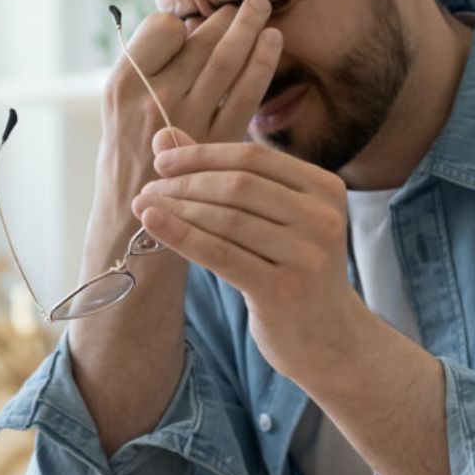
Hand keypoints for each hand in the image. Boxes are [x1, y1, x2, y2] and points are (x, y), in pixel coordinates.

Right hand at [99, 0, 282, 203]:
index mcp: (122, 86)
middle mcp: (152, 100)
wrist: (132, 226)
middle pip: (199, 42)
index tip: (198, 23)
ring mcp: (186, 122)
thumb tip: (190, 30)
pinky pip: (246, 93)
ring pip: (225, 61)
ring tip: (263, 9)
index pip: (162, 28)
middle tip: (251, 1)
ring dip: (249, 30)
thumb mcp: (119, 114)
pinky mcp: (218, 143)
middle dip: (229, 17)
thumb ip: (148, 74)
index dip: (184, 22)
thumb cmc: (128, 163)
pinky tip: (273, 44)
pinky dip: (262, 64)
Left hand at [131, 140, 365, 380]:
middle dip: (186, 182)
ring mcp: (307, 254)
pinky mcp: (283, 290)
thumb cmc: (295, 269)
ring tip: (144, 206)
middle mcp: (322, 217)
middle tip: (149, 187)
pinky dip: (181, 235)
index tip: (163, 159)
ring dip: (177, 208)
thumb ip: (228, 174)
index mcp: (326, 188)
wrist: (330, 340)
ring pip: (226, 219)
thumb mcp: (275, 218)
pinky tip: (153, 224)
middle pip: (239, 185)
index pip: (255, 157)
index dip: (203, 154)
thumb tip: (166, 134)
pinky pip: (220, 254)